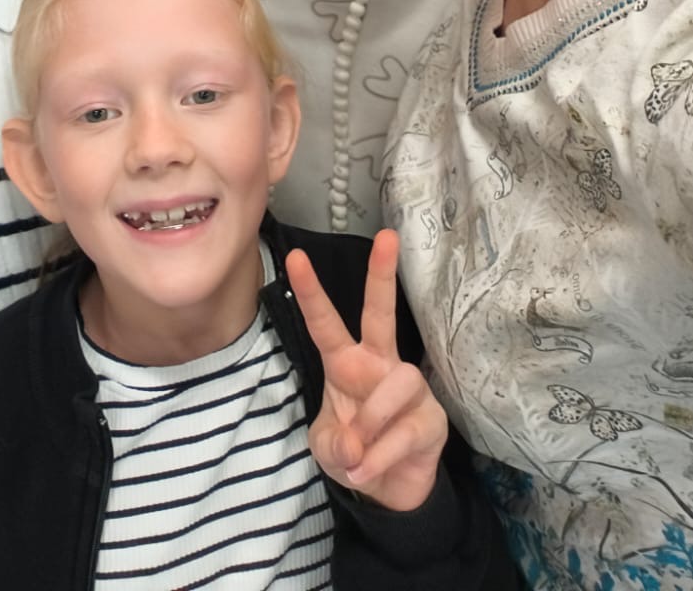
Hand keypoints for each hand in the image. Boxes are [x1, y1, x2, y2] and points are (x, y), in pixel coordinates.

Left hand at [286, 228, 446, 511]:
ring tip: (358, 453)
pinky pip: (406, 430)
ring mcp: (409, 389)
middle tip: (387, 237)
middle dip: (382, 275)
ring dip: (372, 422)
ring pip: (395, 384)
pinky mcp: (433, 419)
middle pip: (381, 314)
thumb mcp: (327, 449)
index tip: (295, 257)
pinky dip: (382, 456)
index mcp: (346, 363)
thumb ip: (334, 444)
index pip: (325, 323)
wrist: (387, 492)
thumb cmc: (353, 453)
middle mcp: (379, 365)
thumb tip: (354, 445)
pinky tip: (368, 470)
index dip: (311, 292)